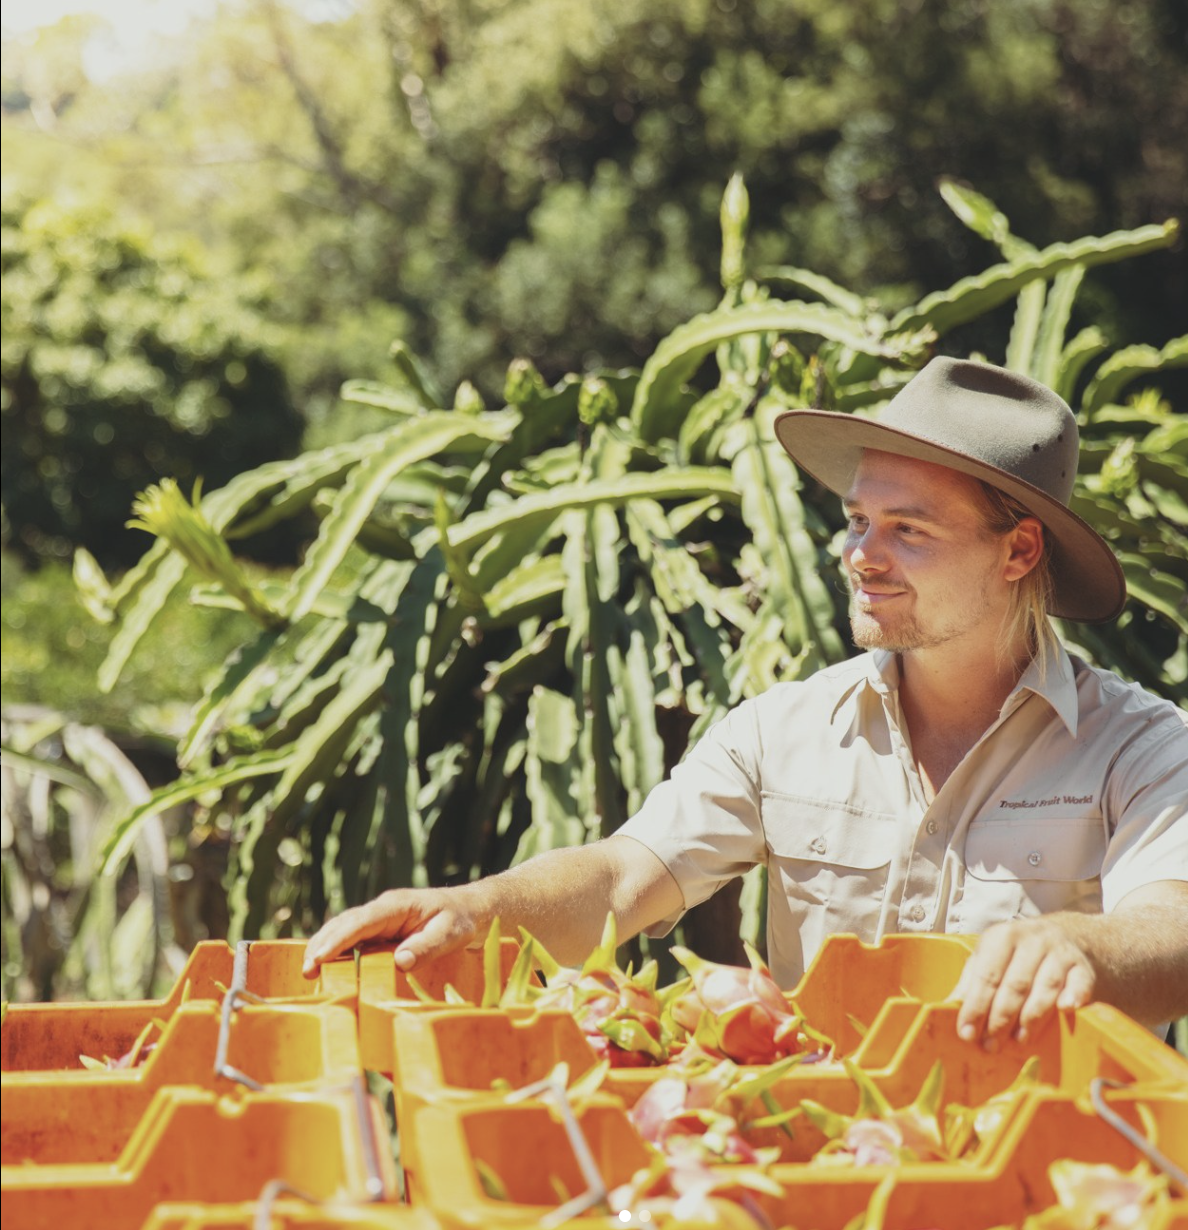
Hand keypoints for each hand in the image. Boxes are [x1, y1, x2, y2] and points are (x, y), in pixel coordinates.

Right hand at [301, 886, 481, 977]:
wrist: (470, 910)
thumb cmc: (461, 920)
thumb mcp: (451, 934)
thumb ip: (426, 947)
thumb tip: (399, 962)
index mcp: (397, 906)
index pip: (361, 921)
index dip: (338, 939)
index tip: (320, 957)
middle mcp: (383, 910)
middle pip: (345, 924)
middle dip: (323, 945)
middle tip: (306, 971)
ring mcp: (380, 919)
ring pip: (344, 929)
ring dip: (324, 947)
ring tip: (308, 971)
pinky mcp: (380, 931)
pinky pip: (353, 938)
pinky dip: (336, 950)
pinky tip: (324, 966)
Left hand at [954, 917, 1095, 1047]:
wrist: (1069, 937)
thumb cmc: (1020, 954)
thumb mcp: (991, 957)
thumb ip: (971, 981)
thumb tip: (948, 1007)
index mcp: (1002, 937)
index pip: (986, 975)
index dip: (975, 1006)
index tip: (967, 1032)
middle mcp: (1031, 941)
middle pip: (1014, 984)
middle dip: (1000, 1018)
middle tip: (991, 1044)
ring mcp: (1059, 953)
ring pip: (1044, 988)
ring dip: (1031, 1018)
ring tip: (1019, 1040)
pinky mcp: (1083, 967)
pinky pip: (1079, 984)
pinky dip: (1073, 997)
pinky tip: (1065, 1010)